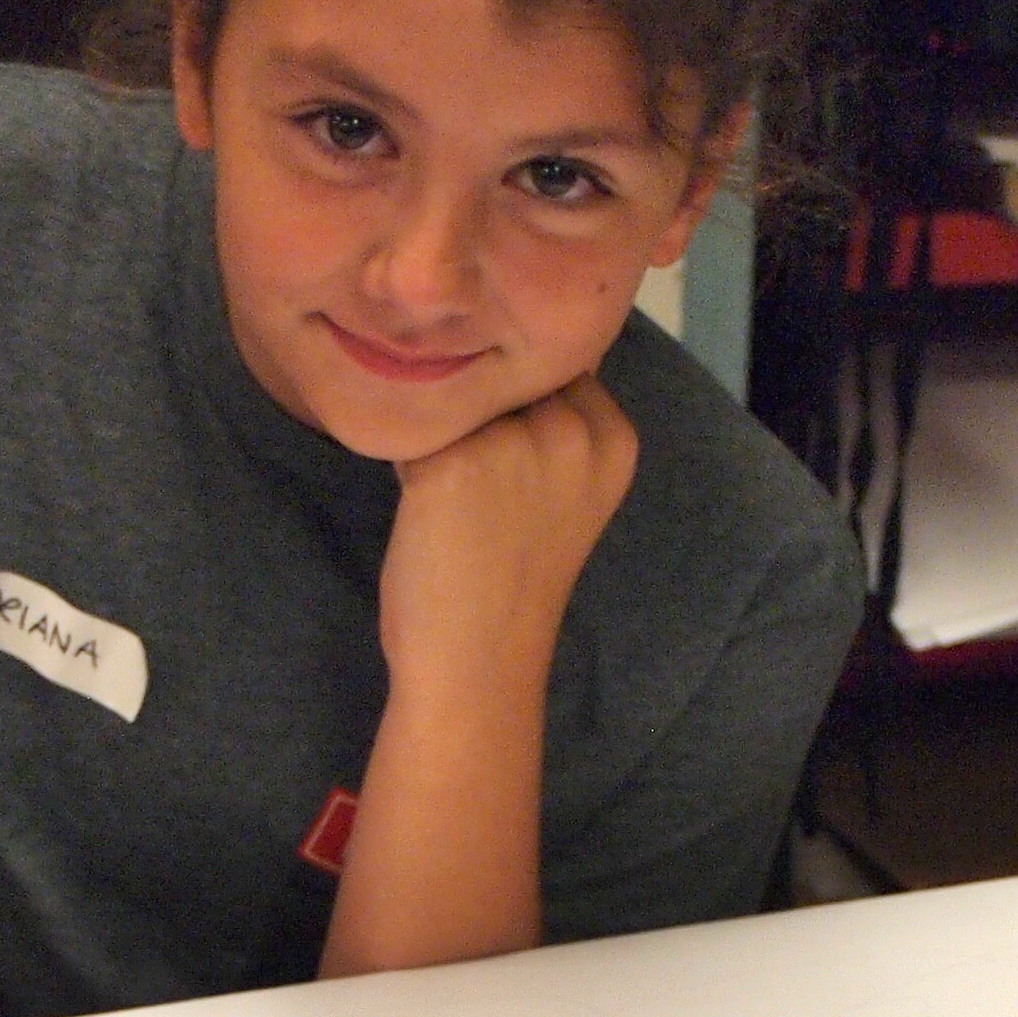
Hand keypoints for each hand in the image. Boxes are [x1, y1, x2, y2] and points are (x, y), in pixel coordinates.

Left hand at [375, 375, 636, 690]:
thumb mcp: (566, 490)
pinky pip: (408, 425)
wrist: (478, 662)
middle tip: (476, 482)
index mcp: (613, 436)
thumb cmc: (514, 579)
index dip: (521, 400)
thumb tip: (512, 354)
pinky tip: (422, 503)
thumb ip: (557, 425)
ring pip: (455, 394)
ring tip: (449, 493)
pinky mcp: (452, 463)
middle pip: (503, 374)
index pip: (555, 364)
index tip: (512, 456)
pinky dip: (404, 458)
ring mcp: (514, 443)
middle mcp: (573, 430)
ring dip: (440, 428)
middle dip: (480, 409)